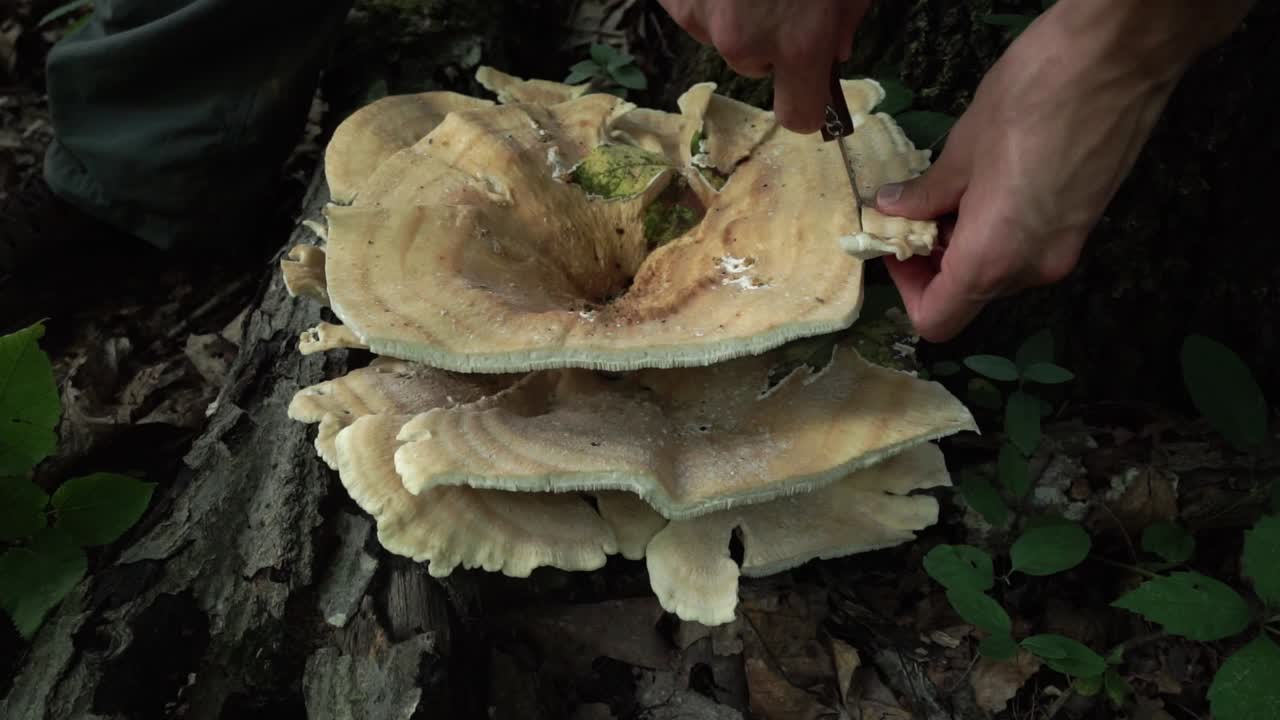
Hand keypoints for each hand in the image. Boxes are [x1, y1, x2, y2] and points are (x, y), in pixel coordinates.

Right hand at [657, 0, 870, 131]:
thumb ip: (845, 20)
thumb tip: (834, 49)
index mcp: (798, 42)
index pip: (799, 115)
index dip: (806, 103)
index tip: (808, 90)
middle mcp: (744, 42)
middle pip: (756, 66)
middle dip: (767, 39)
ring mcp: (702, 20)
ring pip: (722, 36)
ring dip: (734, 15)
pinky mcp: (675, 0)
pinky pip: (695, 11)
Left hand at [873, 4, 1197, 342]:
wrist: (1121, 58)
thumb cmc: (1034, 96)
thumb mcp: (963, 147)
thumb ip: (927, 192)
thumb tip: (893, 209)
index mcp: (994, 256)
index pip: (937, 319)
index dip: (906, 289)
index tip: (897, 245)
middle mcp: (1032, 268)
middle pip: (968, 295)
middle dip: (935, 260)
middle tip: (916, 209)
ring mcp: (1064, 250)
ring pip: (998, 272)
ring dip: (966, 242)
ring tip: (954, 190)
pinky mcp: (1083, 226)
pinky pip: (1026, 248)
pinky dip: (998, 231)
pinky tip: (990, 184)